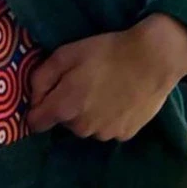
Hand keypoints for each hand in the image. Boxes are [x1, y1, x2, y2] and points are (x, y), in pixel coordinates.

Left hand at [25, 14, 186, 140]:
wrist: (152, 59)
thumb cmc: (106, 52)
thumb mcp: (66, 54)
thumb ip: (41, 77)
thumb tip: (34, 97)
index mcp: (64, 107)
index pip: (36, 123)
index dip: (38, 107)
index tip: (48, 94)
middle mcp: (82, 128)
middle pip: (64, 122)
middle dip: (67, 106)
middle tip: (84, 82)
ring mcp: (105, 134)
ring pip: (87, 126)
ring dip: (89, 113)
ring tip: (105, 89)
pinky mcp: (125, 134)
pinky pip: (108, 128)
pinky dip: (110, 117)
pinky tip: (120, 97)